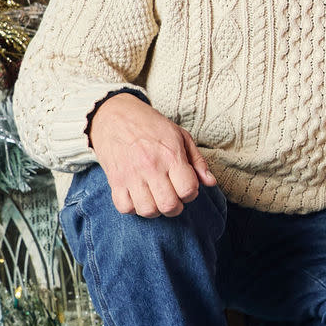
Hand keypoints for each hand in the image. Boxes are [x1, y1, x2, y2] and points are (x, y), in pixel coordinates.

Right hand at [88, 92, 217, 216]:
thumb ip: (197, 161)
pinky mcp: (114, 180)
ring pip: (147, 210)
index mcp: (170, 155)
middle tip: (173, 197)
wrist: (115, 115)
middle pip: (168, 205)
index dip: (191, 193)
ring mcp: (131, 175)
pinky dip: (133, 207)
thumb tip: (211, 182)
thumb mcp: (180, 135)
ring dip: (155, 209)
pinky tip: (138, 197)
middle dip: (175, 207)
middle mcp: (151, 167)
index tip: (186, 187)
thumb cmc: (151, 125)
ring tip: (155, 198)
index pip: (188, 190)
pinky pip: (125, 207)